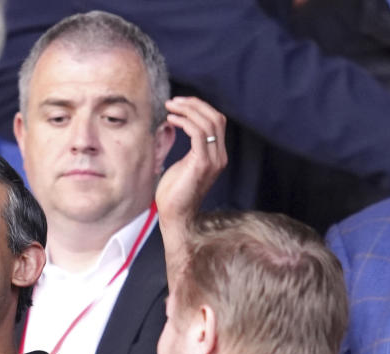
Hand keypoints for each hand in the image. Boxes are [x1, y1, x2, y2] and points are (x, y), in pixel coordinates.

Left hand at [156, 97, 227, 279]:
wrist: (175, 216)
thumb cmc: (174, 193)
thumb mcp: (182, 164)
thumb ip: (187, 147)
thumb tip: (176, 126)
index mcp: (216, 154)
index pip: (216, 121)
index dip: (199, 108)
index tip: (179, 103)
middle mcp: (219, 156)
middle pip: (216, 117)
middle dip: (194, 104)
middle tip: (173, 101)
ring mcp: (213, 160)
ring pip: (208, 122)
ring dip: (188, 110)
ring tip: (170, 107)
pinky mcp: (202, 164)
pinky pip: (198, 133)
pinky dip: (185, 122)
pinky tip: (171, 121)